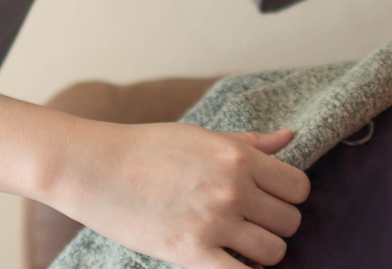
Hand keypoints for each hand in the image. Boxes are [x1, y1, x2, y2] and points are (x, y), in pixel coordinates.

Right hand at [40, 121, 310, 268]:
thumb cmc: (144, 148)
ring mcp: (214, 222)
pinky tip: (229, 262)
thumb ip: (250, 142)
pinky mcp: (192, 253)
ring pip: (274, 252)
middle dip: (275, 225)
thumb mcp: (201, 136)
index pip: (299, 187)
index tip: (268, 201)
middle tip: (249, 224)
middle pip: (290, 222)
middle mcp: (234, 188)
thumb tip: (290, 137)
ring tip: (236, 244)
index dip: (288, 197)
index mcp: (238, 156)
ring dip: (261, 252)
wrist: (93, 168)